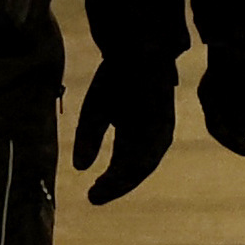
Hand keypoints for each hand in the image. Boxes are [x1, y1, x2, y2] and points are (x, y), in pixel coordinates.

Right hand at [74, 51, 178, 205]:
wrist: (134, 48)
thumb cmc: (115, 77)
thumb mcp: (95, 112)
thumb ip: (89, 139)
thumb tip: (80, 167)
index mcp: (134, 135)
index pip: (124, 166)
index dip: (109, 183)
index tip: (91, 196)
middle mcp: (150, 137)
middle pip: (134, 170)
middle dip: (115, 185)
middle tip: (94, 197)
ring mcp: (159, 131)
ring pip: (143, 164)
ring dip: (124, 179)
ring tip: (102, 189)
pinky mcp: (164, 122)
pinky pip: (151, 149)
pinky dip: (135, 162)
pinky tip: (118, 171)